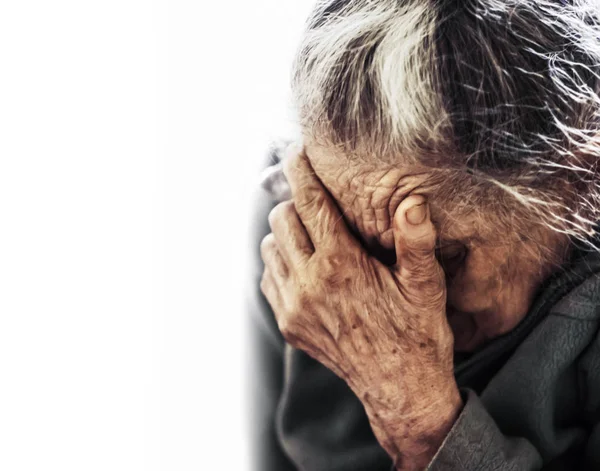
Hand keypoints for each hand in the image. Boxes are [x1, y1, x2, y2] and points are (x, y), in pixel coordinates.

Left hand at [260, 147, 461, 469]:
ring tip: (314, 234)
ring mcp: (294, 306)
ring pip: (269, 245)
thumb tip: (412, 201)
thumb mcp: (426, 286)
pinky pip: (268, 276)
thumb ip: (416, 240)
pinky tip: (306, 266)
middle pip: (282, 217)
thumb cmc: (418, 334)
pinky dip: (280, 261)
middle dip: (298, 201)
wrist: (400, 389)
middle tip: (320, 202)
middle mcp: (310, 283)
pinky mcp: (288, 324)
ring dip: (286, 232)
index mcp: (342, 265)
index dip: (300, 169)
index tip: (295, 150)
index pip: (311, 202)